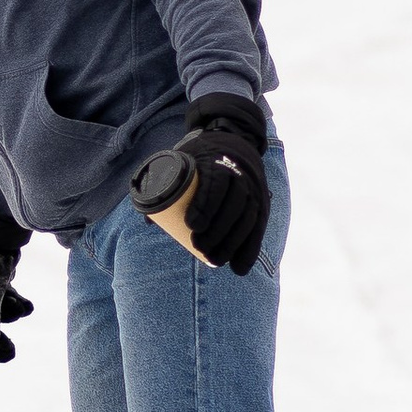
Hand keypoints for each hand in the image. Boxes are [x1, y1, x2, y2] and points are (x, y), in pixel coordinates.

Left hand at [170, 97, 269, 275]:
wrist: (236, 143)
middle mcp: (241, 174)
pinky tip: (239, 268)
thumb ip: (167, 185)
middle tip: (198, 248)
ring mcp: (254, 190)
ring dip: (232, 244)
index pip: (216, 183)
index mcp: (218, 161)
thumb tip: (150, 221)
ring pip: (247, 219)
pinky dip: (250, 250)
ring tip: (213, 261)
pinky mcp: (262, 203)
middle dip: (217, 231)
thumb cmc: (202, 157)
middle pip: (233, 206)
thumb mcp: (185, 159)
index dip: (205, 205)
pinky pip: (258, 229)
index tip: (191, 225)